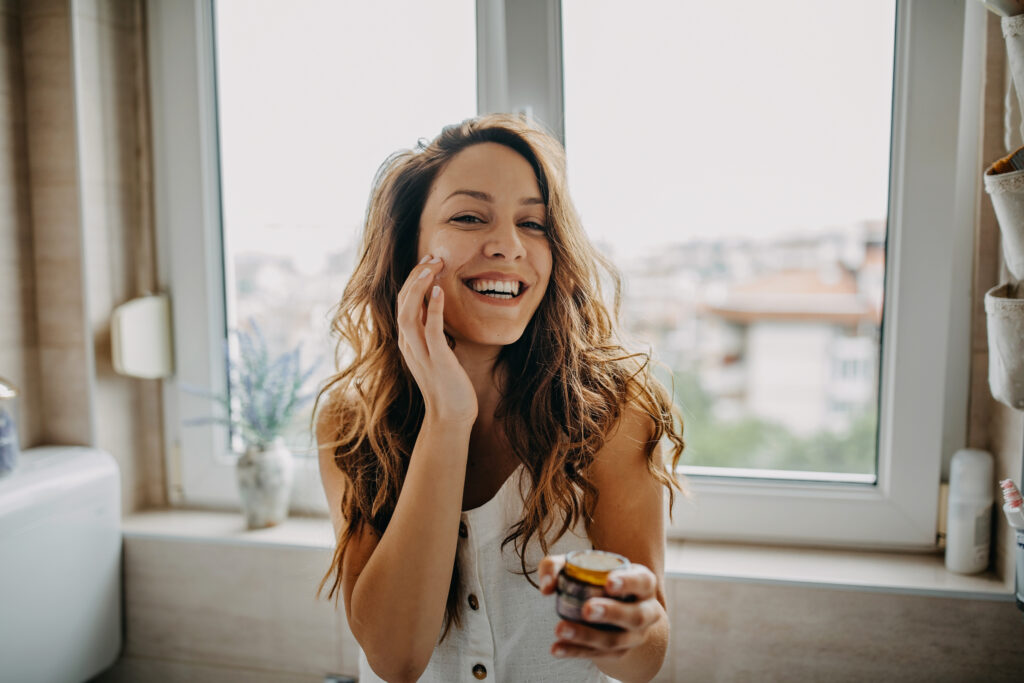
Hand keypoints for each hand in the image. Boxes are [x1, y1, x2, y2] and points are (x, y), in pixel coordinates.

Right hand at [396, 255, 477, 422]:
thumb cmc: (448, 385)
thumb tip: (435, 309)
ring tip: (432, 266)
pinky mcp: (437, 361)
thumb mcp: (436, 353)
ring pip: (409, 313)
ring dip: (419, 287)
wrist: (451, 417)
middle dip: (416, 277)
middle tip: (432, 257)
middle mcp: (409, 345)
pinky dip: (432, 309)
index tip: (429, 261)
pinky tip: (439, 291)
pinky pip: (430, 330)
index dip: (413, 279)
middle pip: (402, 302)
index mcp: (408, 342)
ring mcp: (420, 353)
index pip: (403, 303)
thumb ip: (432, 332)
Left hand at [538, 554, 661, 660]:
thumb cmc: (596, 579)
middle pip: (635, 616)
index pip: (642, 581)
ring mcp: (634, 636)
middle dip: (611, 613)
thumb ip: (557, 566)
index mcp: (643, 584)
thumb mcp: (580, 565)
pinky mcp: (619, 653)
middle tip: (587, 609)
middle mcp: (646, 611)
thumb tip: (547, 587)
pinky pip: (598, 655)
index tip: (609, 583)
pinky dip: (575, 651)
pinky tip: (557, 648)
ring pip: (615, 640)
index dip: (628, 582)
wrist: (613, 609)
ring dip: (586, 636)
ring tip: (560, 629)